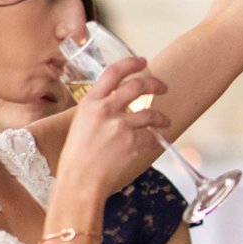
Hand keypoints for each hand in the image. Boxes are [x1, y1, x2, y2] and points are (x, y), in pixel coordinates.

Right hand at [56, 55, 168, 202]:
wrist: (80, 181)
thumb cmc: (78, 157)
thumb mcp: (82, 124)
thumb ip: (99, 109)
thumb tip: (119, 101)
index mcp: (90, 102)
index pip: (113, 72)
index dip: (130, 63)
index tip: (142, 61)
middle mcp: (106, 110)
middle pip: (138, 86)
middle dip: (155, 84)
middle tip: (163, 87)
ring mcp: (120, 126)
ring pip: (151, 114)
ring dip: (162, 118)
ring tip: (165, 122)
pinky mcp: (133, 143)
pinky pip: (152, 137)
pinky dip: (155, 140)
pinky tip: (153, 143)